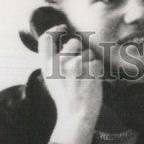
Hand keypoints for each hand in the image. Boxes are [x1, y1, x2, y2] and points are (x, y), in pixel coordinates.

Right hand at [39, 25, 105, 143]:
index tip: (63, 27)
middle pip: (74, 43)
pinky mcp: (90, 71)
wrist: (76, 116)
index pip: (46, 39)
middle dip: (80, 50)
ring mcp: (75, 67)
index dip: (54, 30)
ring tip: (85, 80)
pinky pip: (98, 63)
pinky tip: (92, 82)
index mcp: (47, 66)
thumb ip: (54, 62)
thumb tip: (66, 44)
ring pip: (89, 54)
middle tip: (81, 68)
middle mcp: (59, 64)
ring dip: (90, 63)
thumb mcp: (52, 80)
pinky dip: (98, 72)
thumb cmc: (66, 97)